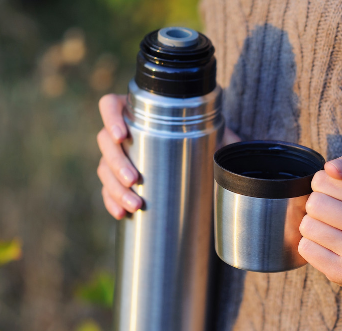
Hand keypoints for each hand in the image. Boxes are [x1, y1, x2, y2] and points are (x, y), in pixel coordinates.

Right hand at [96, 94, 239, 219]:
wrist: (202, 159)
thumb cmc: (205, 140)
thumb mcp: (216, 136)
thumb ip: (225, 139)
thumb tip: (237, 149)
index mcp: (139, 112)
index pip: (110, 105)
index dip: (110, 118)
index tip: (122, 135)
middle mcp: (124, 132)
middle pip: (105, 142)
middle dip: (117, 163)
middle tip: (135, 179)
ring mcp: (119, 156)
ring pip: (104, 169)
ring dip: (115, 188)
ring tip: (134, 204)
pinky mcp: (119, 179)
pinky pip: (107, 190)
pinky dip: (112, 203)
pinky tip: (122, 214)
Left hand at [298, 154, 341, 285]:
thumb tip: (331, 168)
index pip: (322, 180)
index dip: (321, 184)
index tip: (335, 193)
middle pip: (314, 204)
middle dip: (316, 205)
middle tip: (330, 213)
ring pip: (307, 227)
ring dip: (312, 225)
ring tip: (329, 229)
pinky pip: (306, 249)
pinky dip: (310, 245)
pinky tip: (327, 246)